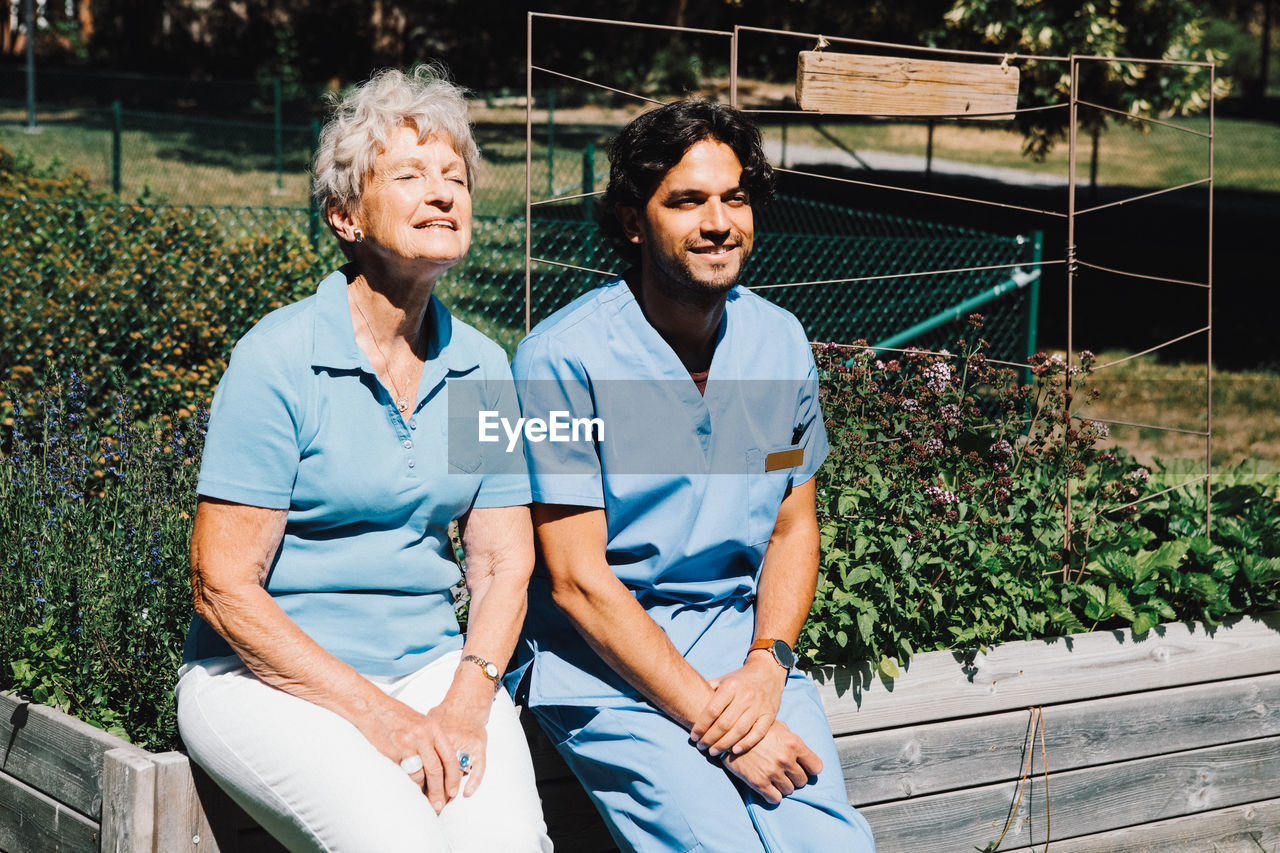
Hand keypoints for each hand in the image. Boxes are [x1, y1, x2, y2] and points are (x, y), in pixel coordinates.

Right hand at [360, 684, 490, 812]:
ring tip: (426, 801)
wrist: (372, 708)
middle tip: (441, 804)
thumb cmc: (396, 715)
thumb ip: (432, 740)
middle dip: (440, 791)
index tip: (454, 791)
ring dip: (424, 791)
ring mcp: (407, 745)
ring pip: (421, 775)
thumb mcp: (421, 722)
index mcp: (433, 728)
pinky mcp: (393, 753)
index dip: (453, 777)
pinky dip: (410, 786)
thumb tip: (441, 763)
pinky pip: (405, 775)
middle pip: (436, 770)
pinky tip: (412, 792)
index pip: (449, 757)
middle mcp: (423, 736)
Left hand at [690, 654, 786, 755]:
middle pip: (724, 724)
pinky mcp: (770, 715)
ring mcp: (758, 706)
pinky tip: (734, 751)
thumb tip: (688, 704)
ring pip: (739, 731)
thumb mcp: (723, 680)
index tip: (693, 736)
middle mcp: (745, 696)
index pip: (712, 711)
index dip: (701, 726)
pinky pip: (757, 733)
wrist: (768, 672)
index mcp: (731, 687)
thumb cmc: (740, 680)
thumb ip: (708, 692)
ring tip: (713, 752)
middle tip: (701, 746)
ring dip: (724, 745)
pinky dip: (746, 744)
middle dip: (710, 738)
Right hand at [721, 719, 821, 803]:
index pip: (816, 767)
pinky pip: (775, 799)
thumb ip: (791, 737)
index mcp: (793, 743)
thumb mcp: (777, 725)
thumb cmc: (753, 727)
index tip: (804, 768)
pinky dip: (773, 795)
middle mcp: (786, 759)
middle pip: (803, 780)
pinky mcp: (759, 783)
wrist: (728, 733)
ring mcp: (773, 772)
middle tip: (785, 772)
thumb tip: (801, 751)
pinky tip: (768, 787)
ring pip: (789, 790)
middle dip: (795, 777)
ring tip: (774, 777)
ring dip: (783, 786)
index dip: (811, 768)